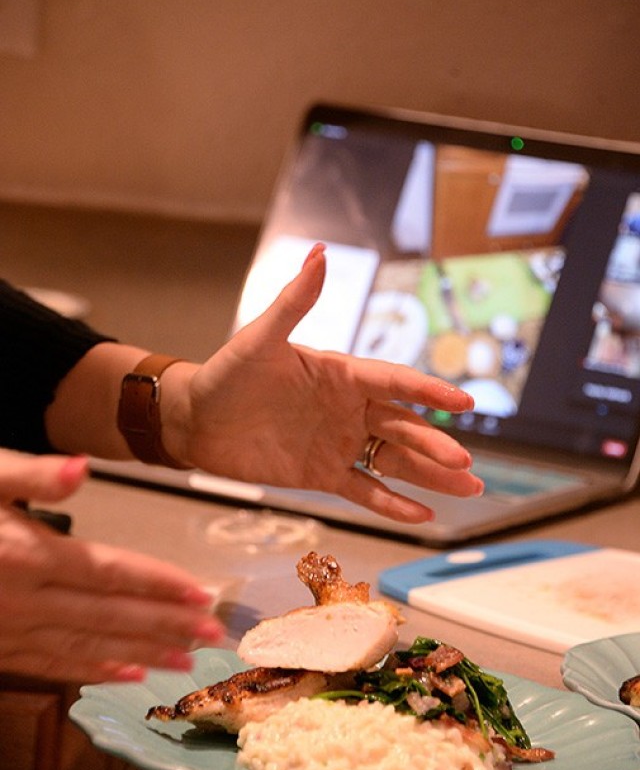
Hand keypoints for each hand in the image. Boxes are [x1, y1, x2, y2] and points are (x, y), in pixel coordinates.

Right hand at [0, 449, 222, 683]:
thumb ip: (33, 474)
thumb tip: (82, 467)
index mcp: (28, 553)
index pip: (112, 572)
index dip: (161, 585)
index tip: (204, 596)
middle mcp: (25, 598)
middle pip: (112, 616)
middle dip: (168, 627)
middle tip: (216, 638)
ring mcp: (9, 630)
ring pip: (88, 646)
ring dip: (142, 655)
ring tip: (186, 663)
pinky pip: (50, 665)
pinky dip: (90, 671)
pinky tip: (123, 675)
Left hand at [180, 244, 482, 522]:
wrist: (195, 421)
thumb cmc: (226, 374)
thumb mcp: (259, 339)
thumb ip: (294, 301)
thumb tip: (319, 252)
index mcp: (342, 374)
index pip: (395, 382)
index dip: (430, 391)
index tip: (464, 402)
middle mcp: (349, 409)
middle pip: (403, 427)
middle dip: (436, 445)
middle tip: (466, 463)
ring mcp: (339, 444)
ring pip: (394, 461)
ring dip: (430, 475)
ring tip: (469, 488)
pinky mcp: (323, 475)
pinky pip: (365, 491)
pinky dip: (393, 505)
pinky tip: (423, 517)